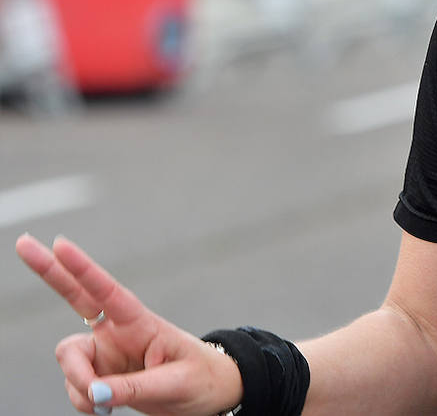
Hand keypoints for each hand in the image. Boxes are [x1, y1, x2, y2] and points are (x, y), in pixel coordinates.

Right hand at [15, 235, 243, 415]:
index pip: (108, 292)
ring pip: (69, 361)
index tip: (60, 244)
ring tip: (108, 406)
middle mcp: (117, 332)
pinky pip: (76, 389)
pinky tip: (106, 409)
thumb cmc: (200, 379)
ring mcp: (105, 352)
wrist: (207, 397)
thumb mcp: (176, 384)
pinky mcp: (98, 375)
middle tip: (24, 243)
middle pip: (75, 297)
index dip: (82, 269)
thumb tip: (95, 394)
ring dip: (80, 384)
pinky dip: (85, 402)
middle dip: (49, 272)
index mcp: (141, 322)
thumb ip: (134, 388)